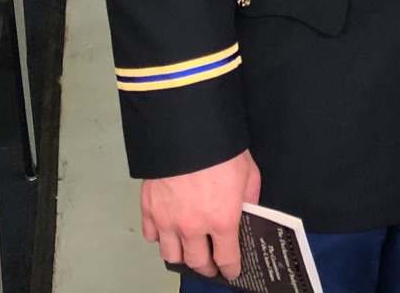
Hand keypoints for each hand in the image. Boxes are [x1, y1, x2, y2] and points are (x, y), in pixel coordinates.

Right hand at [140, 150, 260, 279]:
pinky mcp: (149, 209)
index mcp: (222, 220)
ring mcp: (168, 220)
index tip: (232, 271)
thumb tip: (248, 212)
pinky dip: (160, 238)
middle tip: (211, 264)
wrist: (188, 128)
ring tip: (189, 250)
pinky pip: (152, 236)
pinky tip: (168, 232)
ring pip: (171, 255)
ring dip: (181, 256)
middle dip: (207, 266)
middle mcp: (193, 227)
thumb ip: (249, 197)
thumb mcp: (249, 172)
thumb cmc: (222, 148)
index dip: (231, 268)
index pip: (226, 259)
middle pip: (197, 262)